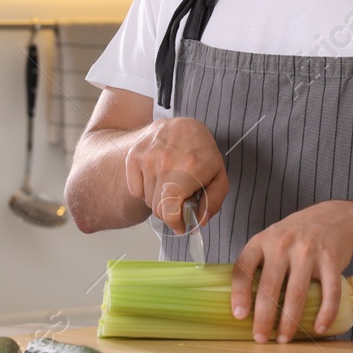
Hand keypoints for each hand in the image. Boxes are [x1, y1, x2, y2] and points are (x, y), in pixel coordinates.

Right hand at [124, 117, 229, 232]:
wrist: (182, 126)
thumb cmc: (202, 152)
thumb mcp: (219, 176)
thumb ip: (213, 202)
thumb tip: (199, 222)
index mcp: (188, 169)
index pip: (169, 210)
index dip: (175, 223)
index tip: (180, 226)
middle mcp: (164, 163)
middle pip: (158, 208)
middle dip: (171, 211)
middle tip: (181, 200)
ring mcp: (146, 158)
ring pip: (147, 200)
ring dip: (159, 199)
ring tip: (171, 184)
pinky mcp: (134, 157)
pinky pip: (135, 190)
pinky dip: (146, 190)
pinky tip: (159, 178)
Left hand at [231, 203, 352, 343]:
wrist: (335, 218)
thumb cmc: (297, 235)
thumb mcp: (272, 239)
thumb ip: (259, 263)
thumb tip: (244, 304)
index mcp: (263, 240)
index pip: (244, 268)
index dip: (239, 294)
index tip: (239, 316)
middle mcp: (283, 244)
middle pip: (269, 288)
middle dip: (263, 318)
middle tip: (261, 338)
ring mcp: (308, 252)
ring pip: (296, 294)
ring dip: (289, 322)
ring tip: (284, 339)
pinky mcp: (331, 260)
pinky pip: (328, 293)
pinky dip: (325, 314)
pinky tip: (319, 328)